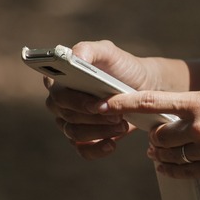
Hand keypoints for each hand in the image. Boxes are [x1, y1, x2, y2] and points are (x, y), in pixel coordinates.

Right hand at [44, 40, 154, 158]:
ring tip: (122, 124)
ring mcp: (69, 121)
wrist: (142, 87)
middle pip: (67, 115)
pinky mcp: (83, 138)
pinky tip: (112, 144)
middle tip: (118, 114)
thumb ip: (89, 50)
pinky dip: (97, 149)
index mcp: (60, 79)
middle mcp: (60, 101)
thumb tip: (72, 58)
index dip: (75, 101)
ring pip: (74, 133)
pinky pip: (83, 150)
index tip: (96, 104)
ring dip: (100, 131)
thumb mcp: (108, 52)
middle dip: (94, 117)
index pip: (57, 92)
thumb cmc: (122, 67)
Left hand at [94, 89, 199, 177]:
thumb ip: (193, 107)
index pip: (153, 101)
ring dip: (162, 154)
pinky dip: (171, 169)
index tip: (106, 104)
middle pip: (159, 136)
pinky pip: (184, 172)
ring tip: (161, 150)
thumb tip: (169, 118)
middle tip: (156, 134)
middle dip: (155, 136)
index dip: (126, 103)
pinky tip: (166, 166)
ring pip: (169, 156)